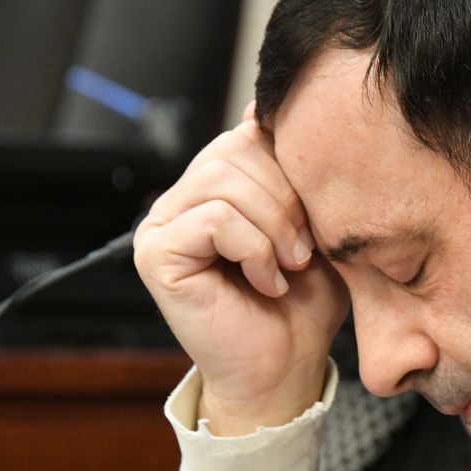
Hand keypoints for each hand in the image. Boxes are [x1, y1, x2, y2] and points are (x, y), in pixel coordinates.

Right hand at [133, 104, 348, 433]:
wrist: (287, 367)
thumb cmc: (304, 302)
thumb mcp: (315, 223)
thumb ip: (295, 169)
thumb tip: (264, 102)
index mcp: (217, 183)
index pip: (252, 134)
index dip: (293, 170)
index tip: (314, 221)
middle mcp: (183, 197)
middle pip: (238, 150)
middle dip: (288, 199)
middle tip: (305, 251)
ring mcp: (162, 223)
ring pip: (226, 182)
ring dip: (274, 228)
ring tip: (287, 266)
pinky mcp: (155, 254)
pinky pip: (214, 219)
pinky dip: (254, 250)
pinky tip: (265, 281)